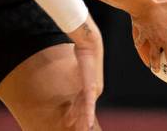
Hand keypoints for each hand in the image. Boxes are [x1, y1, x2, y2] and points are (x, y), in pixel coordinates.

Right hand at [64, 15, 103, 130]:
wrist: (90, 44)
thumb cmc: (85, 53)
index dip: (78, 112)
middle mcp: (96, 90)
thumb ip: (78, 72)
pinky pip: (89, 103)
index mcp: (92, 87)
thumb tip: (74, 69)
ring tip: (82, 129)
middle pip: (85, 108)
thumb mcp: (80, 66)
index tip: (71, 119)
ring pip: (87, 109)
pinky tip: (88, 122)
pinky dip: (88, 114)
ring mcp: (95, 89)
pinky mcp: (92, 86)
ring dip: (83, 120)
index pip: (84, 103)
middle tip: (78, 128)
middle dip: (80, 119)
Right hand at [131, 0, 166, 78]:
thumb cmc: (160, 2)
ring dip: (155, 64)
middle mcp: (164, 40)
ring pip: (154, 55)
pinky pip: (140, 42)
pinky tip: (139, 47)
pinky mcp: (142, 34)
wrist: (141, 3)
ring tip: (156, 70)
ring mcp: (152, 39)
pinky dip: (139, 45)